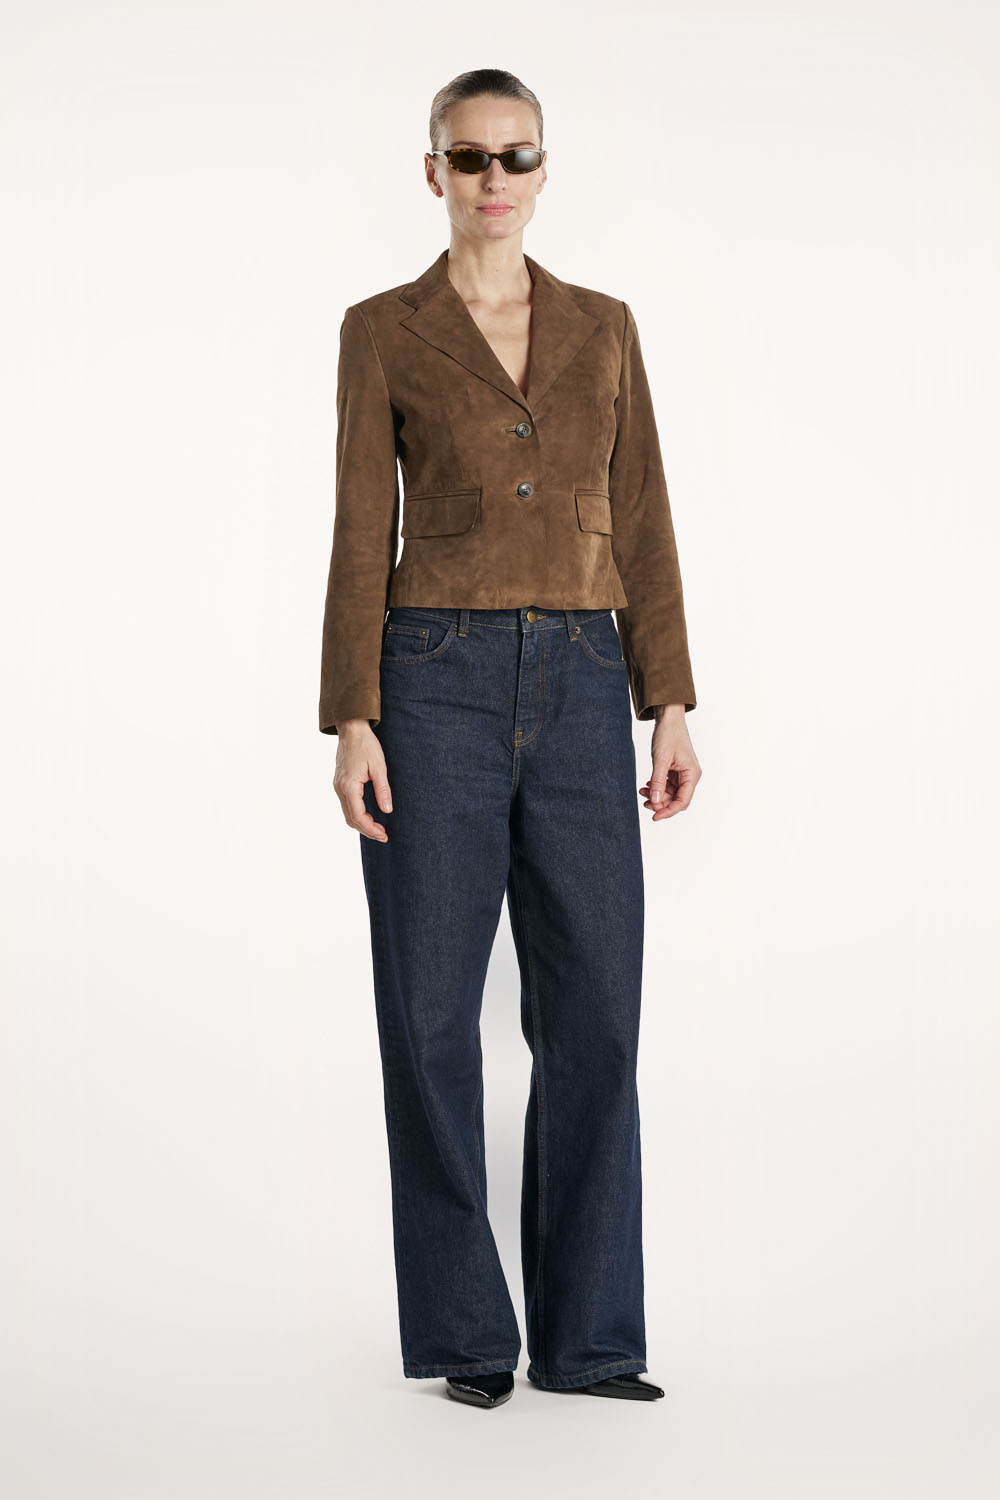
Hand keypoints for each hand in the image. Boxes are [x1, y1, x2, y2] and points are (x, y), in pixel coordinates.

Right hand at [332, 720, 391, 841]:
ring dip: (362, 823)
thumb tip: (387, 810)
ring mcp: (338, 786)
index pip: (358, 816)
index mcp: (349, 786)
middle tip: (384, 835)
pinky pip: (346, 805)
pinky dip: (357, 814)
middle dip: (367, 830)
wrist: (351, 729)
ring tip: (378, 828)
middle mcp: (340, 789)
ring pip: (347, 813)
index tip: (384, 835)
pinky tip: (369, 815)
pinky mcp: (340, 783)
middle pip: (351, 819)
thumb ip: (383, 790)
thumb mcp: (379, 766)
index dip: (371, 829)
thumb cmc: (366, 745)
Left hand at [640, 705, 701, 820]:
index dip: (668, 811)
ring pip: (670, 793)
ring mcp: (682, 773)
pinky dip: (657, 787)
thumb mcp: (660, 759)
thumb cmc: (668, 735)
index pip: (682, 801)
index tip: (654, 817)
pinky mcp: (675, 770)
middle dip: (660, 803)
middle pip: (676, 799)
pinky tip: (646, 784)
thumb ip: (657, 781)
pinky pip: (667, 785)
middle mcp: (690, 776)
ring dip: (656, 795)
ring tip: (642, 791)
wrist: (668, 719)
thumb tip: (654, 801)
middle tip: (644, 802)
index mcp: (692, 774)